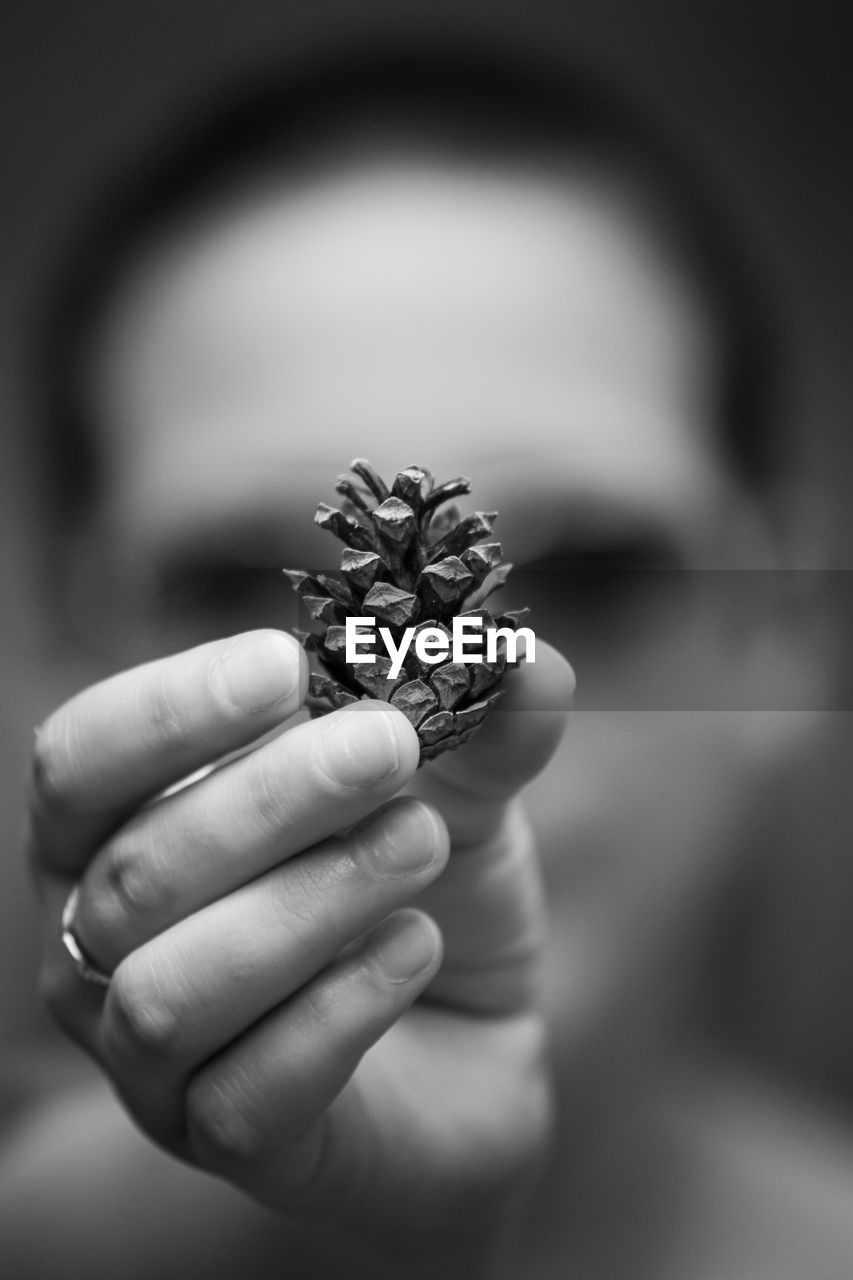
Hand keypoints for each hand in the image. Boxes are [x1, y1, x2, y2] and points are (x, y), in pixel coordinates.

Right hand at [27, 628, 571, 1266]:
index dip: (168, 709)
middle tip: (394, 745)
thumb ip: (480, 729)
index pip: (78, 761)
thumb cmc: (421, 886)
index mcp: (120, 831)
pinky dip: (343, 1007)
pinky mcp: (229, 1141)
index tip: (286, 665)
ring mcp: (154, 1062)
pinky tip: (418, 946)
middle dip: (270, 799)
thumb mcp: (451, 790)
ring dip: (308, 901)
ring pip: (171, 991)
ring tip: (419, 843)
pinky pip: (249, 1093)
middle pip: (133, 871)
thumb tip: (525, 655)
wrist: (469, 1041)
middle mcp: (102, 949)